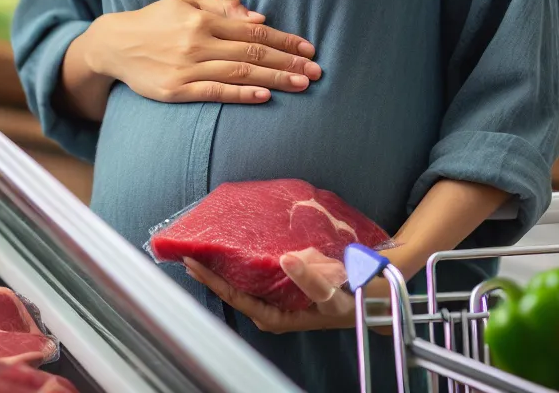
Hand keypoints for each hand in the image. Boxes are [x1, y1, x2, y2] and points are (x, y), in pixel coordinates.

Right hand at [85, 0, 318, 103]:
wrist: (115, 44)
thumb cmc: (155, 19)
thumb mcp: (185, 0)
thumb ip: (221, 6)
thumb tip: (259, 17)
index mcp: (202, 19)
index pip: (253, 31)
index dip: (284, 40)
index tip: (309, 48)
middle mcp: (196, 42)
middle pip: (252, 53)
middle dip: (288, 62)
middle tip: (316, 71)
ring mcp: (186, 68)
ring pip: (239, 74)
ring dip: (274, 80)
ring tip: (302, 85)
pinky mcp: (176, 90)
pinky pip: (214, 93)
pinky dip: (241, 95)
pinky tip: (264, 97)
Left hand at [185, 249, 354, 332]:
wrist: (369, 300)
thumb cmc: (349, 301)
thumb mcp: (333, 294)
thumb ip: (311, 278)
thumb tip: (286, 260)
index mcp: (274, 316)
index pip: (233, 296)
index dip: (210, 280)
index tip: (189, 261)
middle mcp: (269, 309)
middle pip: (232, 289)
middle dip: (212, 271)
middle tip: (190, 246)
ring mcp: (274, 298)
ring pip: (242, 281)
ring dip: (224, 264)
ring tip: (205, 243)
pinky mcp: (281, 287)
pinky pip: (254, 274)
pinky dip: (242, 261)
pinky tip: (235, 245)